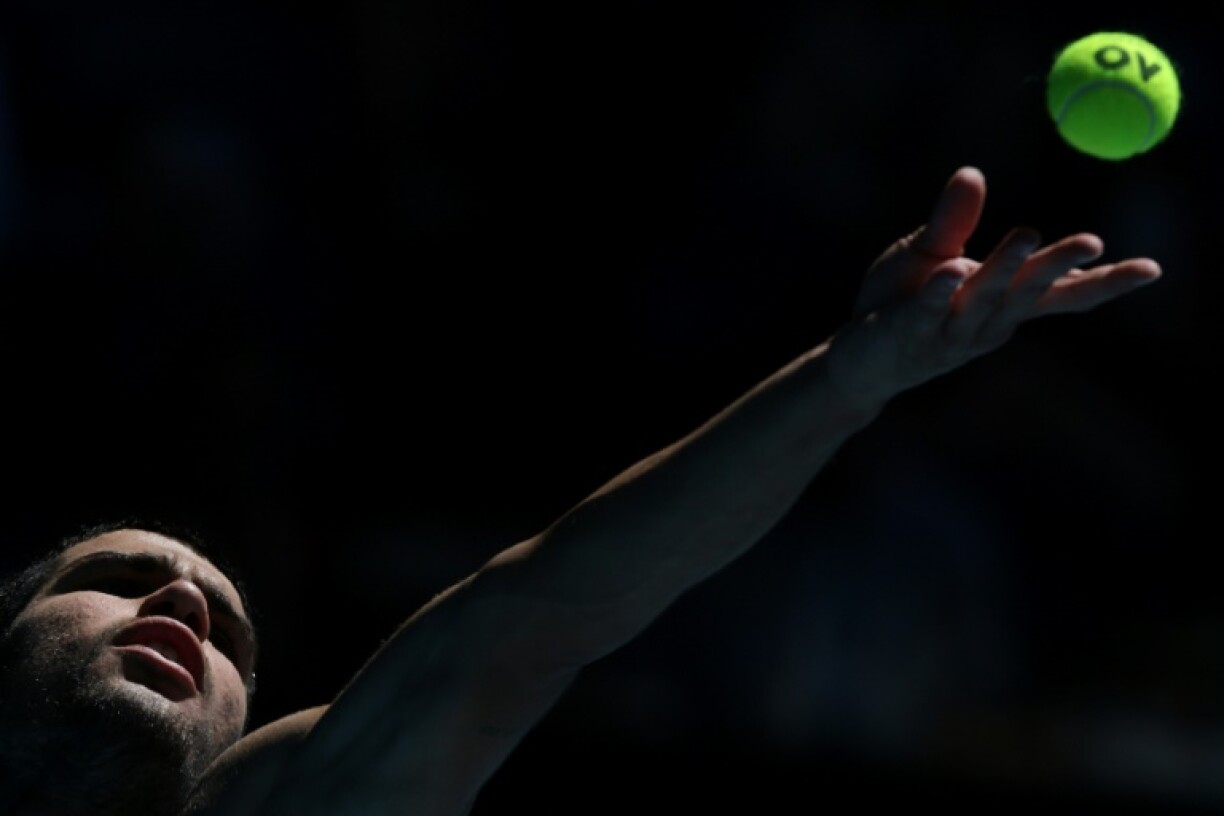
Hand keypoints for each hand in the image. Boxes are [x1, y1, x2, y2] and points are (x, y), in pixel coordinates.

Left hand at [825, 166, 1161, 410]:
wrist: (858, 361)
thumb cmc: (901, 303)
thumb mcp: (928, 253)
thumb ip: (953, 221)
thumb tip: (973, 172)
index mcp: (1002, 301)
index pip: (1060, 293)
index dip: (1104, 282)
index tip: (1151, 270)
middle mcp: (986, 321)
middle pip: (1029, 292)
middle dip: (1059, 266)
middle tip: (1093, 241)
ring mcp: (948, 332)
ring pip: (984, 300)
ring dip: (1007, 270)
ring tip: (1028, 237)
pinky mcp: (907, 335)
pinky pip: (926, 313)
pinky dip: (939, 295)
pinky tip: (948, 275)